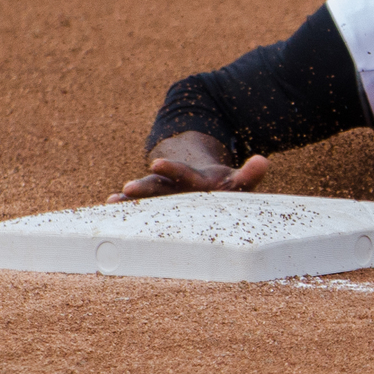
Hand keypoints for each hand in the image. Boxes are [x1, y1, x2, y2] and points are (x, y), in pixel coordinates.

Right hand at [109, 151, 268, 201]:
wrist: (204, 183)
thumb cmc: (223, 187)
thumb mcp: (238, 181)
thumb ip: (249, 174)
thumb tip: (264, 160)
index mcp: (194, 179)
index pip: (182, 173)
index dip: (171, 169)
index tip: (156, 164)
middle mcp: (173, 187)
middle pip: (157, 186)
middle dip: (143, 187)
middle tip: (127, 187)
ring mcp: (163, 199)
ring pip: (143, 198)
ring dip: (129, 201)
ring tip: (112, 201)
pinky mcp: (158, 211)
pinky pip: (139, 212)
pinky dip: (126, 213)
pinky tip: (109, 213)